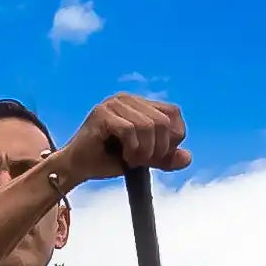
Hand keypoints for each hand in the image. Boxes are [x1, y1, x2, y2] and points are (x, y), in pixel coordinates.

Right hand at [63, 89, 189, 182]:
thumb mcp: (144, 159)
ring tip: (132, 160)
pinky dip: (131, 148)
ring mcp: (113, 103)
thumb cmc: (108, 159)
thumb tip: (187, 157)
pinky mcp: (101, 113)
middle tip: (144, 161)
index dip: (174, 138)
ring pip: (148, 126)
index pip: (173, 113)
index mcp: (140, 104)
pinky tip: (124, 157)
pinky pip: (129, 130)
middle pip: (163, 121)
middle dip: (159, 148)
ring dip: (144, 151)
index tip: (159, 157)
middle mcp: (128, 99)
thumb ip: (165, 157)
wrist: (78, 167)